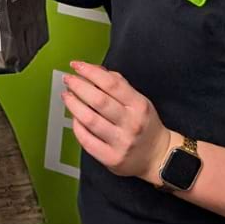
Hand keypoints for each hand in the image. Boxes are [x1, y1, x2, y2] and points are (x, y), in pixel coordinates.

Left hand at [62, 61, 175, 185]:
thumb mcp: (139, 101)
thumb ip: (118, 84)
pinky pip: (87, 140)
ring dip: (73, 104)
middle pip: (99, 101)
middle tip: (68, 79)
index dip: (90, 72)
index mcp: (139, 106)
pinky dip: (77, 126)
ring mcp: (121, 142)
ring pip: (90, 120)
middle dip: (78, 86)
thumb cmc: (144, 125)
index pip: (112, 84)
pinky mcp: (111, 158)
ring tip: (66, 95)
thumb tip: (94, 70)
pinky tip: (74, 117)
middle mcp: (131, 124)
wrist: (158, 157)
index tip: (77, 65)